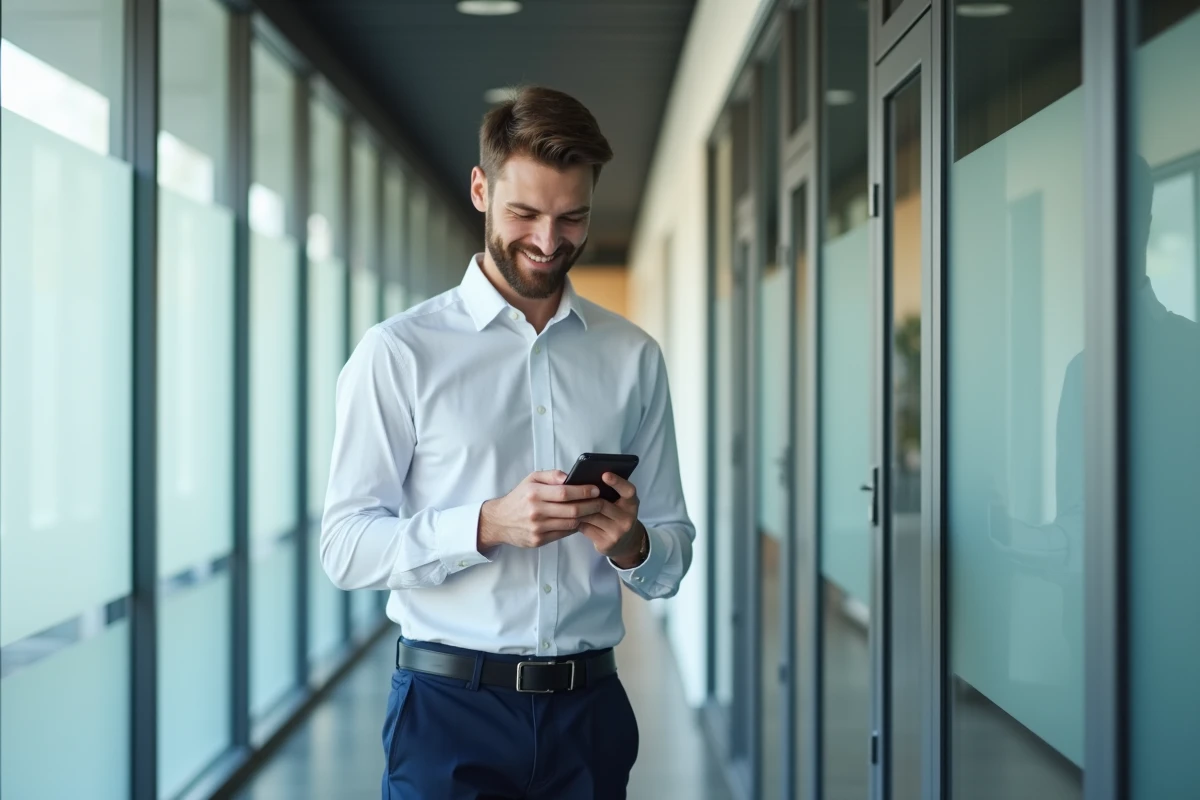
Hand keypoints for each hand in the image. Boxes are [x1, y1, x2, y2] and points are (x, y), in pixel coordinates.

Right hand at [478, 471, 603, 549]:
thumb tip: (570, 477)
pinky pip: (563, 533)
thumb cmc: (519, 498)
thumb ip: (551, 475)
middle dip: (591, 506)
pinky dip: (574, 527)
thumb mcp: (530, 479)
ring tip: (594, 511)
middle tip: (602, 502)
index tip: (596, 490)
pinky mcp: (538, 541)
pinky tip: (580, 521)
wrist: (499, 521)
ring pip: (570, 523)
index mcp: (534, 493)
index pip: (565, 492)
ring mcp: (537, 528)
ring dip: (586, 517)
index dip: (584, 491)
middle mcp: (536, 511)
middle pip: (572, 510)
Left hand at [577, 473, 646, 568]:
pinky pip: (585, 529)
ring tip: (566, 502)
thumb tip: (585, 480)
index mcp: (631, 503)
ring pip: (590, 516)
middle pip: (601, 504)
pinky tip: (569, 517)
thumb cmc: (617, 515)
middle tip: (569, 489)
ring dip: (577, 509)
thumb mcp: (620, 503)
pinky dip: (576, 521)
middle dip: (584, 498)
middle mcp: (627, 518)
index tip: (604, 474)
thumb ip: (609, 492)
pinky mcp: (606, 543)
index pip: (628, 491)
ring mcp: (617, 532)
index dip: (617, 482)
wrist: (626, 542)